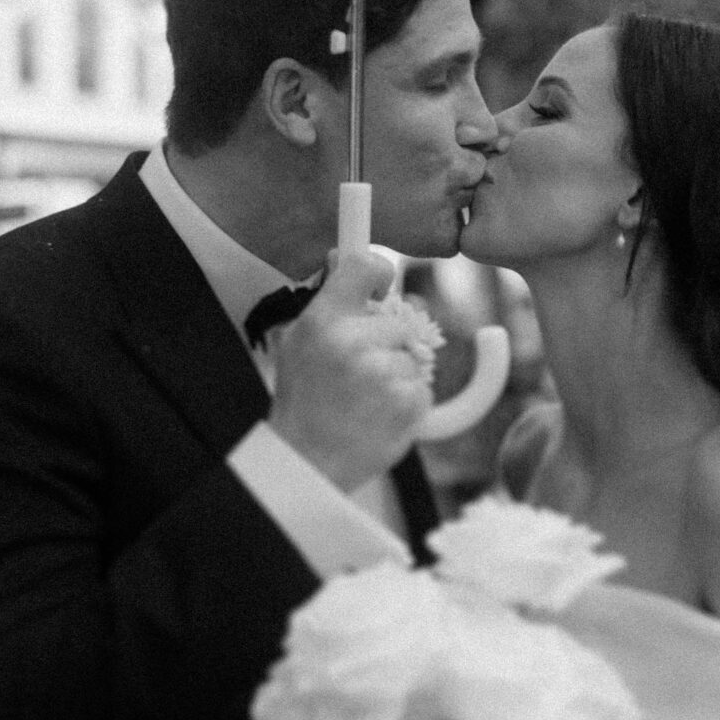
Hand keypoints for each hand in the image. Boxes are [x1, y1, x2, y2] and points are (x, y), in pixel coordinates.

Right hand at [268, 249, 434, 491]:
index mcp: (323, 320)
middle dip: (388, 342)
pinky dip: (408, 401)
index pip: (365, 266)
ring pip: (412, 357)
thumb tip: (345, 258)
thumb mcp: (297, 343)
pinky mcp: (408, 401)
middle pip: (401, 320)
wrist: (307, 462)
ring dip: (397, 375)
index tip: (382, 284)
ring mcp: (383, 372)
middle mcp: (353, 340)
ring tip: (364, 400)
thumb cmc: (303, 402)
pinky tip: (377, 416)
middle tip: (361, 371)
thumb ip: (327, 303)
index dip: (380, 271)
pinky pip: (423, 387)